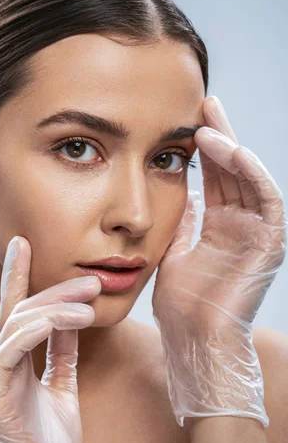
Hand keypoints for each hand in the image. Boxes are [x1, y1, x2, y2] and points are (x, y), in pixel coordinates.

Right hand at [0, 236, 100, 442]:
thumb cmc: (53, 442)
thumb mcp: (63, 385)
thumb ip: (63, 351)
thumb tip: (71, 316)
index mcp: (16, 360)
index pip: (17, 309)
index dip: (18, 274)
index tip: (23, 242)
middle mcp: (2, 365)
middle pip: (22, 311)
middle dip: (55, 289)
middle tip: (90, 280)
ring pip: (17, 325)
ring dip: (54, 307)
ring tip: (89, 303)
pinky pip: (9, 355)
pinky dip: (32, 332)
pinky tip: (57, 321)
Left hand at [152, 95, 286, 426]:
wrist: (193, 341)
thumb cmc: (180, 304)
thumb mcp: (173, 247)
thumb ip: (179, 217)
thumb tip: (173, 187)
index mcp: (219, 224)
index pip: (214, 175)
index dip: (203, 147)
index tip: (185, 120)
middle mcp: (241, 223)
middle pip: (233, 168)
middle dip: (219, 134)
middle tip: (202, 102)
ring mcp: (257, 232)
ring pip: (250, 177)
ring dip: (232, 147)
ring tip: (207, 124)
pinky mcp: (269, 243)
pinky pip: (266, 199)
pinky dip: (250, 172)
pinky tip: (228, 150)